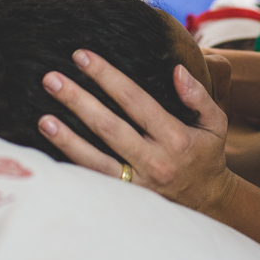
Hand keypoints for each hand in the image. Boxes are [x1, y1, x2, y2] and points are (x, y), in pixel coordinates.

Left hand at [37, 49, 237, 217]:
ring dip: (68, 138)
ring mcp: (137, 183)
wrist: (207, 202)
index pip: (136, 101)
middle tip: (52, 79)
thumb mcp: (215, 123)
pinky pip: (93, 180)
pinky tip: (52, 150)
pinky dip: (72, 164)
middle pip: (109, 126)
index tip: (83, 56)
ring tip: (44, 119)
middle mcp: (154, 160)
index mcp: (175, 137)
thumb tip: (176, 69)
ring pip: (96, 159)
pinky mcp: (125, 198)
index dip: (107, 77)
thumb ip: (198, 95)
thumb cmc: (205, 154)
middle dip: (78, 101)